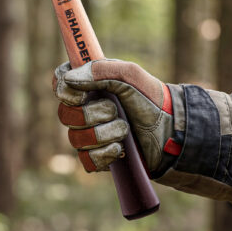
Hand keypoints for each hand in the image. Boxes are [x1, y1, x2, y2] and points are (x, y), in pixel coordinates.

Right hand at [53, 59, 182, 172]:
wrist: (172, 131)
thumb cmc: (151, 99)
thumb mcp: (130, 75)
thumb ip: (101, 70)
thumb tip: (68, 80)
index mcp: (89, 85)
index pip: (59, 83)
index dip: (63, 90)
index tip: (80, 94)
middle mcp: (84, 109)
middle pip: (64, 115)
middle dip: (91, 114)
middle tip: (115, 110)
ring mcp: (89, 135)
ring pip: (76, 139)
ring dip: (103, 134)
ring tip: (125, 130)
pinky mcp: (98, 157)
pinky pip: (87, 160)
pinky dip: (104, 154)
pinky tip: (120, 149)